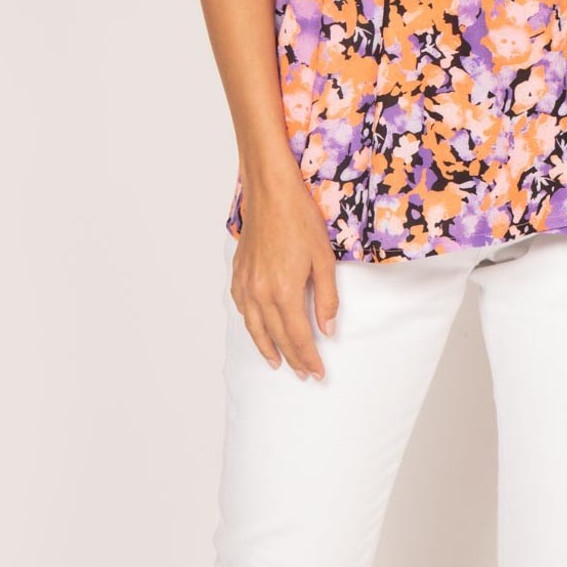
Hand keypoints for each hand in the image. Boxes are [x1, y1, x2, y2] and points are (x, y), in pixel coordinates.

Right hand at [230, 164, 339, 378]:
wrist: (270, 193)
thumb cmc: (300, 220)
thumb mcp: (324, 260)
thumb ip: (326, 299)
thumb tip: (327, 330)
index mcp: (284, 291)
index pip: (298, 337)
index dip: (308, 358)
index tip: (318, 373)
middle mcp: (261, 293)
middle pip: (277, 336)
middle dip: (292, 358)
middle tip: (304, 374)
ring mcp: (246, 284)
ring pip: (255, 327)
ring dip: (266, 348)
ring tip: (277, 363)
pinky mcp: (238, 273)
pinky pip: (242, 308)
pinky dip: (251, 324)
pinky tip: (258, 328)